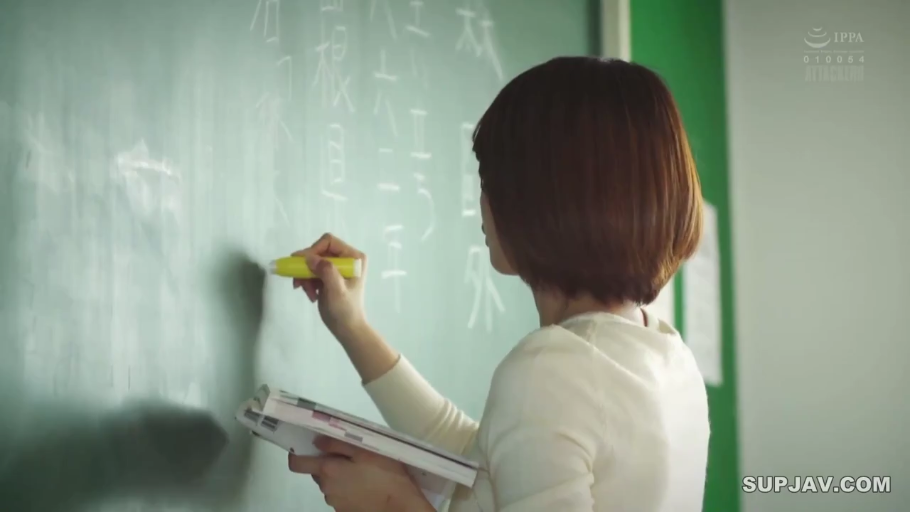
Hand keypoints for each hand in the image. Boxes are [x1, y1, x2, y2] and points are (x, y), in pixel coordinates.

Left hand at [289, 436, 431, 511]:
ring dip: (340, 477)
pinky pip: (341, 496)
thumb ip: (336, 444)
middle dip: (328, 464)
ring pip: (331, 484)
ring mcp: (335, 503)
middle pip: (318, 472)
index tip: (307, 446)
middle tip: (350, 457)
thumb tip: (316, 441)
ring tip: (363, 472)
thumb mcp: (364, 450)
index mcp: (327, 470)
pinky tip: (366, 486)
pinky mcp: (344, 511)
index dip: (297, 453)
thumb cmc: (384, 474)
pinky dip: (349, 490)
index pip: (296, 464)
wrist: (400, 506)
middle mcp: (326, 488)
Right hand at [292, 233, 367, 341]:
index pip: (329, 242)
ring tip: (306, 291)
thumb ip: (326, 271)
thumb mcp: (337, 290)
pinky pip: (310, 271)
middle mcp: (345, 258)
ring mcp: (336, 267)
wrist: (346, 328)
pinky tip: (310, 294)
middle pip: (317, 251)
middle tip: (299, 282)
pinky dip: (306, 281)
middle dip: (306, 267)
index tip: (303, 265)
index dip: (313, 251)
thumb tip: (309, 257)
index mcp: (353, 257)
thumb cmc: (345, 309)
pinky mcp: (327, 276)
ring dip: (304, 276)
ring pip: (311, 262)